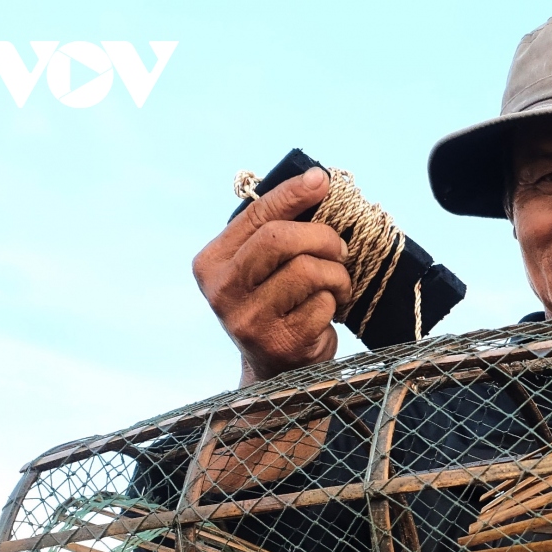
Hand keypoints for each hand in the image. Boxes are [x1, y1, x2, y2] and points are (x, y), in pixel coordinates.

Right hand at [192, 167, 350, 385]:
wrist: (276, 371)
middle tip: (340, 248)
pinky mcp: (280, 342)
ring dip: (336, 274)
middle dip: (321, 237)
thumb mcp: (262, 268)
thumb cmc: (276, 305)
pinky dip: (335, 302)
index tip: (321, 180)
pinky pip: (321, 303)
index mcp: (211, 263)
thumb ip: (275, 230)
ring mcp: (248, 320)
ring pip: (307, 270)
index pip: (255, 216)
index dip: (292, 194)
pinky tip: (329, 311)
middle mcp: (222, 291)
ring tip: (337, 285)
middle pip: (279, 239)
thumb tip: (315, 181)